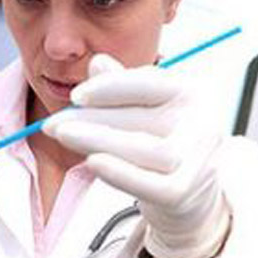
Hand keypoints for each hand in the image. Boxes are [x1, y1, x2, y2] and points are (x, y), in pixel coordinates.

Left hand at [43, 54, 230, 257]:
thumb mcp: (146, 109)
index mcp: (193, 94)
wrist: (191, 194)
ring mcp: (198, 161)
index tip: (76, 96)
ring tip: (65, 137)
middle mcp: (203, 124)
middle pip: (141, 118)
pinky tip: (92, 162)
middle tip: (55, 123)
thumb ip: (123, 86)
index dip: (110, 87)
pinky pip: (149, 185)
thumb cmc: (164, 142)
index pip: (150, 84)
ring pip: (145, 150)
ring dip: (99, 141)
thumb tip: (97, 62)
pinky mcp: (185, 192)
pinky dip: (120, 173)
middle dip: (92, 118)